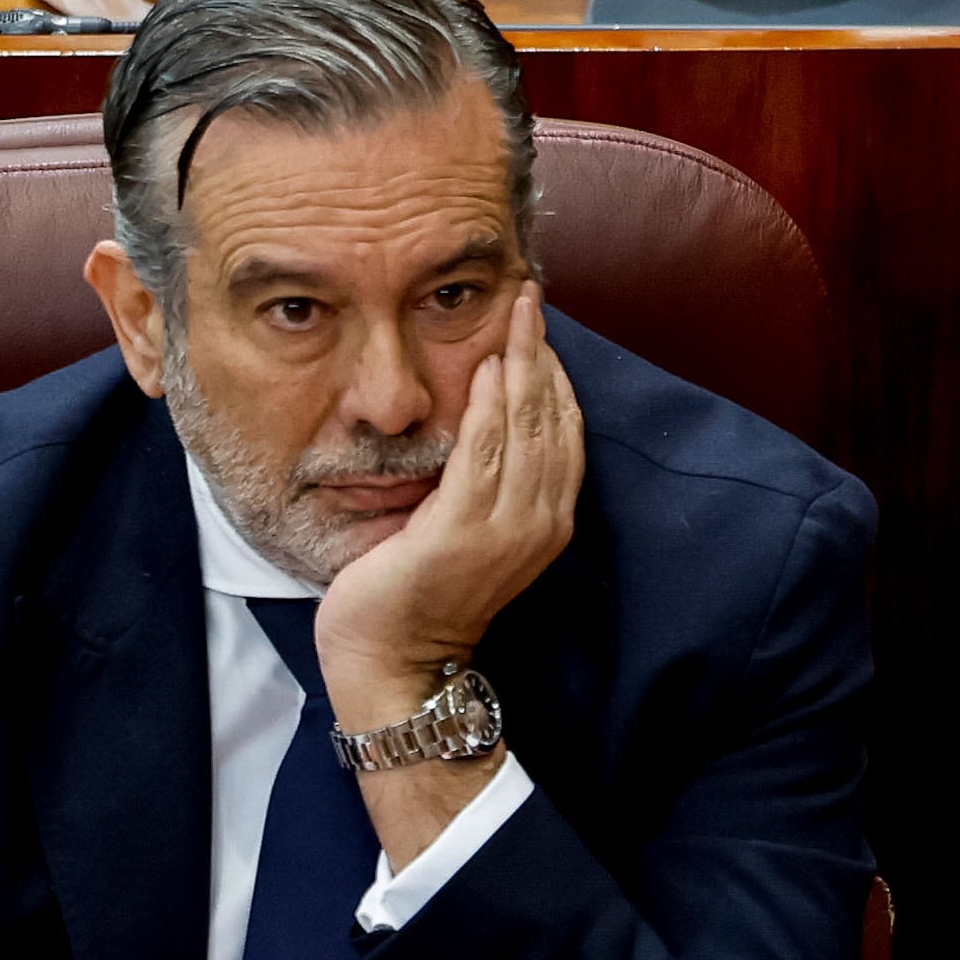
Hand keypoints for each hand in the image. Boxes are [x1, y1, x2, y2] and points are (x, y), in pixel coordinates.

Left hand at [314, 282, 585, 719]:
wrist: (395, 660)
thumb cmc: (420, 595)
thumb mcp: (468, 531)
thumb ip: (486, 484)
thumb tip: (482, 426)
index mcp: (546, 521)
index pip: (565, 433)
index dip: (556, 376)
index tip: (540, 328)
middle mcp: (539, 522)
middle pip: (553, 420)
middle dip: (543, 354)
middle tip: (532, 299)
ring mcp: (506, 527)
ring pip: (527, 428)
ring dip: (524, 365)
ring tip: (517, 316)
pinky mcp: (464, 530)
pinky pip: (486, 453)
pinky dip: (494, 406)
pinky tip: (491, 367)